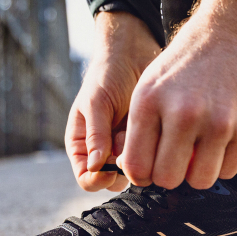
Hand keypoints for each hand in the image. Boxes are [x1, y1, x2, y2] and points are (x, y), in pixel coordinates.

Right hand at [65, 12, 160, 191]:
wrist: (133, 55)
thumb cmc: (107, 75)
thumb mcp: (96, 102)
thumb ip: (95, 135)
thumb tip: (95, 167)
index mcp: (82, 144)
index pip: (86, 177)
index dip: (97, 179)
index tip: (112, 168)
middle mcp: (104, 150)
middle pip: (112, 179)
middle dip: (122, 166)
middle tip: (127, 142)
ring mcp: (126, 146)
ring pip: (134, 170)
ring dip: (139, 155)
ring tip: (139, 128)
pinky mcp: (148, 140)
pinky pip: (152, 157)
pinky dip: (154, 147)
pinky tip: (154, 127)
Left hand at [117, 0, 236, 189]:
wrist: (235, 29)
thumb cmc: (189, 60)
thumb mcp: (151, 84)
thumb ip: (141, 127)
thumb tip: (137, 171)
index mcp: (149, 102)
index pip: (137, 166)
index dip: (143, 175)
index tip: (151, 166)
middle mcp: (182, 114)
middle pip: (168, 179)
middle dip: (171, 175)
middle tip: (177, 158)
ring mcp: (217, 122)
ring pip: (200, 181)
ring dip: (198, 173)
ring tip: (200, 150)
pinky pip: (228, 170)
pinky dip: (223, 163)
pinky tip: (220, 141)